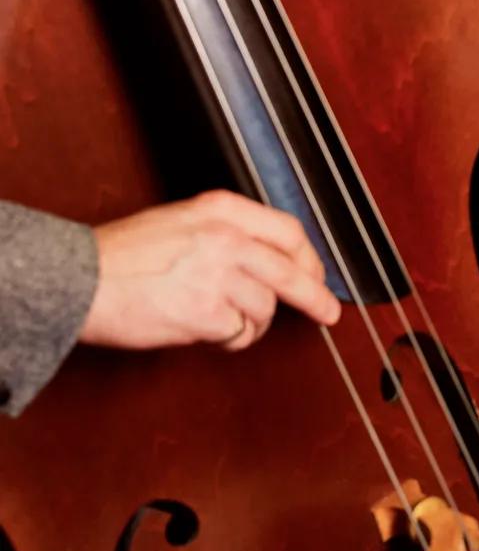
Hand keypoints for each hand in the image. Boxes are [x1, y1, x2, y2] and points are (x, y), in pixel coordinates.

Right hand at [80, 194, 340, 354]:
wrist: (79, 280)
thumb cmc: (121, 256)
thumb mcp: (181, 222)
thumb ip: (225, 233)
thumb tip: (266, 262)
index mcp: (222, 209)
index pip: (288, 231)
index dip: (310, 258)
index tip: (318, 275)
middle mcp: (227, 237)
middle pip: (292, 271)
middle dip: (315, 297)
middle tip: (327, 312)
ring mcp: (219, 274)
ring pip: (265, 308)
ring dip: (252, 324)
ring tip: (224, 323)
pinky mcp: (207, 312)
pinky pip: (239, 334)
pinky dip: (230, 340)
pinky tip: (210, 334)